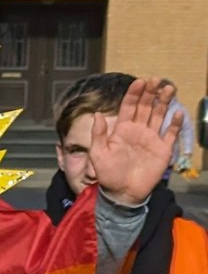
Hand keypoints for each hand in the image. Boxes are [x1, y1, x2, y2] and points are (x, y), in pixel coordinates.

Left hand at [89, 77, 178, 206]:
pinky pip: (170, 134)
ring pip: (159, 116)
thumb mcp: (98, 154)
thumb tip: (97, 114)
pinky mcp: (162, 149)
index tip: (139, 82)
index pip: (129, 107)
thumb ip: (98, 134)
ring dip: (164, 102)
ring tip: (168, 88)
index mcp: (122, 130)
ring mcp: (151, 139)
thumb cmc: (108, 174)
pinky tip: (177, 113)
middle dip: (150, 93)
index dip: (134, 94)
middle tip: (156, 80)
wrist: (123, 193)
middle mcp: (138, 131)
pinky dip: (175, 124)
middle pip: (146, 107)